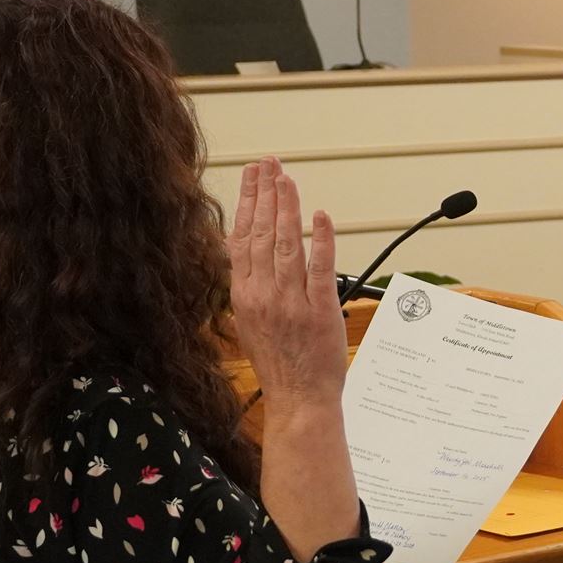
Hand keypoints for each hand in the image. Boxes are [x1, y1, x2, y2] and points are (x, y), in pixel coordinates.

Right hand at [227, 156, 346, 424]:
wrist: (298, 399)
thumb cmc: (278, 364)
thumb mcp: (248, 324)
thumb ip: (249, 289)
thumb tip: (246, 257)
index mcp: (243, 296)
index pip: (242, 239)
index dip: (247, 203)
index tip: (252, 176)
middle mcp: (263, 295)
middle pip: (262, 234)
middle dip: (265, 194)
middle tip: (270, 163)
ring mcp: (291, 302)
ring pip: (286, 244)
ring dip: (287, 208)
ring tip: (288, 179)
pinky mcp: (319, 310)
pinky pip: (319, 268)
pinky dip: (320, 240)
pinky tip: (320, 215)